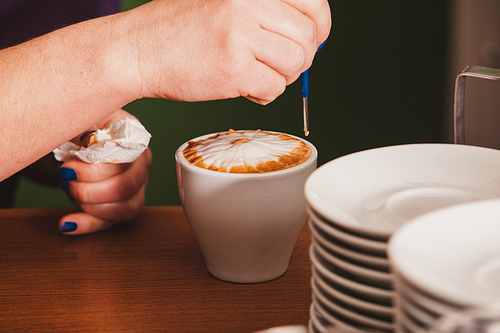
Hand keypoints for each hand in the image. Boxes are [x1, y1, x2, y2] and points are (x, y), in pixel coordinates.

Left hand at [57, 110, 152, 234]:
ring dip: (89, 205)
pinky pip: (111, 222)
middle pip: (126, 187)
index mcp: (135, 139)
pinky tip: (68, 223)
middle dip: (89, 189)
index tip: (68, 168)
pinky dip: (87, 224)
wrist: (71, 143)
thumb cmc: (79, 130)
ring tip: (68, 192)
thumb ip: (84, 126)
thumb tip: (87, 137)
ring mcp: (136, 188)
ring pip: (124, 208)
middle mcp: (141, 164)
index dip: (96, 170)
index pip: (126, 161)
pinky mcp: (123, 206)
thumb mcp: (80, 121)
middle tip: (64, 179)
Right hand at [118, 0, 330, 104]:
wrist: (140, 50)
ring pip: (294, 64)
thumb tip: (311, 30)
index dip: (320, 25)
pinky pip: (274, 88)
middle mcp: (249, 4)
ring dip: (282, 76)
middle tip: (280, 64)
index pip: (312, 2)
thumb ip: (265, 10)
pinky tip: (246, 87)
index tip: (314, 38)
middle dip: (301, 57)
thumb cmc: (180, 28)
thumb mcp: (225, 1)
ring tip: (257, 74)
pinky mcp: (234, 69)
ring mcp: (241, 36)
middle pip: (308, 38)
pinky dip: (264, 94)